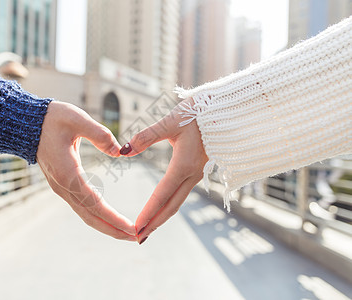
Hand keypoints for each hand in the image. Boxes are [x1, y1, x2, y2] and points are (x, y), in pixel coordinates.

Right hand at [36, 101, 136, 240]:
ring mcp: (62, 188)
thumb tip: (119, 151)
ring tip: (127, 232)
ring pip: (86, 215)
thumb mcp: (77, 119)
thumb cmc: (51, 119)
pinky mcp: (63, 185)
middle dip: (114, 229)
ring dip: (107, 225)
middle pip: (91, 217)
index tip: (131, 228)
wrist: (25, 124)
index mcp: (68, 174)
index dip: (114, 218)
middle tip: (137, 238)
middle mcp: (64, 186)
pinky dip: (98, 216)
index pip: (95, 204)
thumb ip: (100, 134)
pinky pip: (82, 207)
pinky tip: (110, 218)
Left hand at [120, 97, 207, 243]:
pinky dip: (170, 205)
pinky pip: (182, 193)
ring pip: (178, 201)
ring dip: (162, 217)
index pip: (162, 195)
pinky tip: (162, 209)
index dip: (148, 213)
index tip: (136, 228)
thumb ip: (147, 136)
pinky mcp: (198, 170)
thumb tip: (125, 150)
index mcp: (184, 165)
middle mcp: (192, 174)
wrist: (227, 110)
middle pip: (171, 206)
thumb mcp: (171, 121)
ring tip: (147, 228)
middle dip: (154, 223)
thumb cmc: (198, 113)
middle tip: (138, 238)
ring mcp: (197, 174)